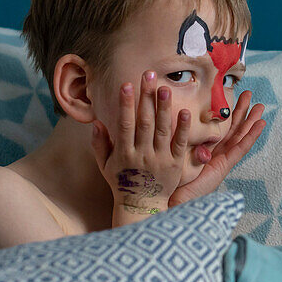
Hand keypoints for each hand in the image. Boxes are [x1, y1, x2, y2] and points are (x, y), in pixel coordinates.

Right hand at [91, 70, 191, 213]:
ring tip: (165, 88)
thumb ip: (100, 144)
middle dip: (146, 98)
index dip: (125, 104)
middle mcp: (142, 155)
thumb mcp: (105, 165)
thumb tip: (97, 122)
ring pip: (162, 130)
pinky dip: (183, 129)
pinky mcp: (175, 165)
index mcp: (124, 153)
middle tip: (148, 75)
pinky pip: (180, 145)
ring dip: (164, 108)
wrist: (141, 206)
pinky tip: (185, 112)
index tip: (126, 85)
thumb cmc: (121, 182)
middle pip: (145, 122)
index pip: (125, 124)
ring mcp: (160, 160)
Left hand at [169, 89, 266, 207]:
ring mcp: (222, 160)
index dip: (227, 113)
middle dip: (242, 112)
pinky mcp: (225, 166)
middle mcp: (216, 154)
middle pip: (232, 129)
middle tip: (250, 95)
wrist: (172, 199)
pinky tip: (260, 124)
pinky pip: (241, 148)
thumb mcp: (176, 151)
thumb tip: (182, 115)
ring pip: (240, 136)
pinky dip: (251, 136)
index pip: (219, 128)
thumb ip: (181, 136)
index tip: (233, 97)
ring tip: (261, 106)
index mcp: (205, 150)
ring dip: (251, 121)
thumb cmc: (170, 178)